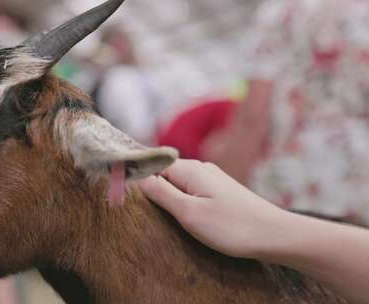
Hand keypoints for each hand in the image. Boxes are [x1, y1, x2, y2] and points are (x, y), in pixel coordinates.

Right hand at [138, 160, 286, 259]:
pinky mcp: (220, 191)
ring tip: (171, 220)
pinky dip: (185, 203)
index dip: (140, 181)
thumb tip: (138, 178)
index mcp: (190, 169)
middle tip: (151, 215)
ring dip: (171, 199)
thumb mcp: (188, 212)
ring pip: (179, 184)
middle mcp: (201, 168)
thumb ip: (161, 193)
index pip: (152, 167)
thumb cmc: (231, 226)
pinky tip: (190, 218)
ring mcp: (212, 179)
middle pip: (165, 174)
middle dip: (155, 192)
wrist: (274, 235)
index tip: (131, 201)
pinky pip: (192, 191)